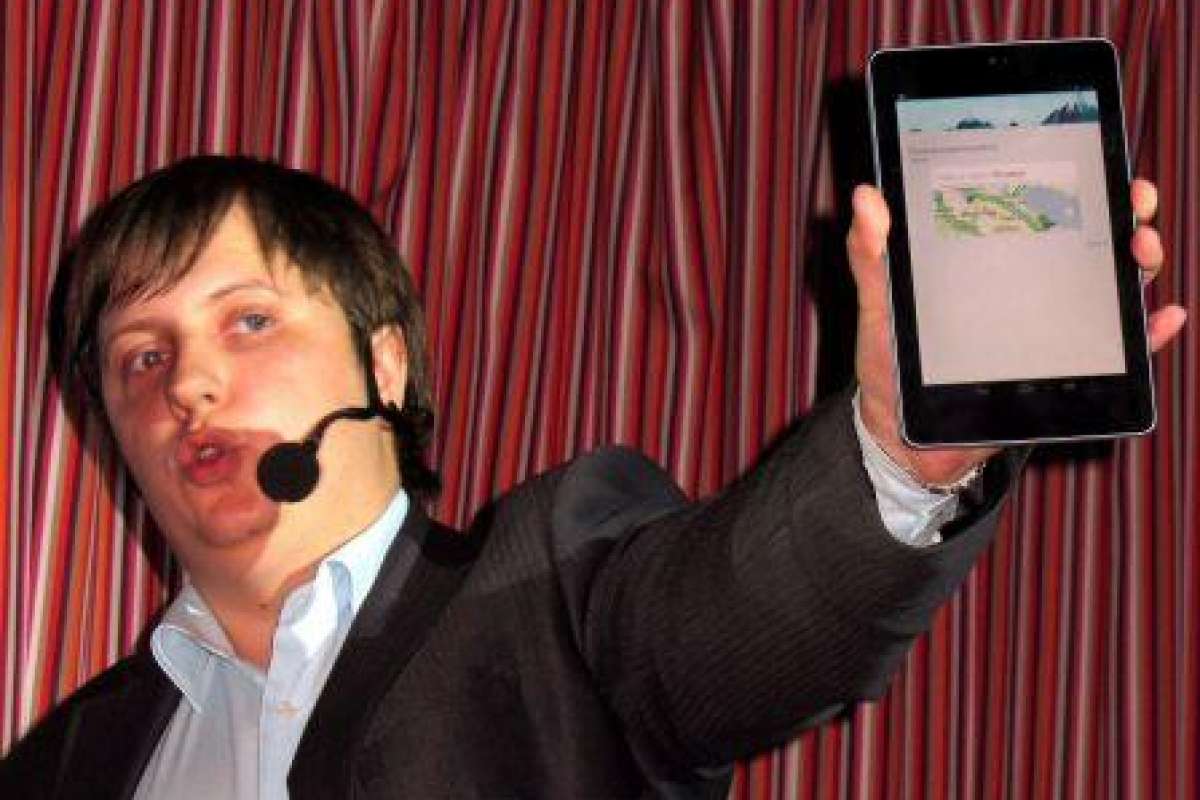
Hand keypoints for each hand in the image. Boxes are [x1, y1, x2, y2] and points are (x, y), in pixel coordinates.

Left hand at [846, 179, 1186, 485]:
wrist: (902, 435)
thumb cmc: (890, 363)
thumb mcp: (878, 305)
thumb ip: (871, 255)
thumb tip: (865, 195)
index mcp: (992, 267)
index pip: (1041, 216)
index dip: (1074, 186)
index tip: (1095, 162)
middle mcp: (1030, 292)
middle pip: (1090, 246)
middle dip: (1122, 217)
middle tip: (1132, 204)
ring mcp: (1052, 333)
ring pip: (1112, 293)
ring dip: (1138, 267)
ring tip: (1142, 253)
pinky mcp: (1063, 376)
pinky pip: (1119, 356)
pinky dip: (1148, 338)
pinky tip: (1163, 320)